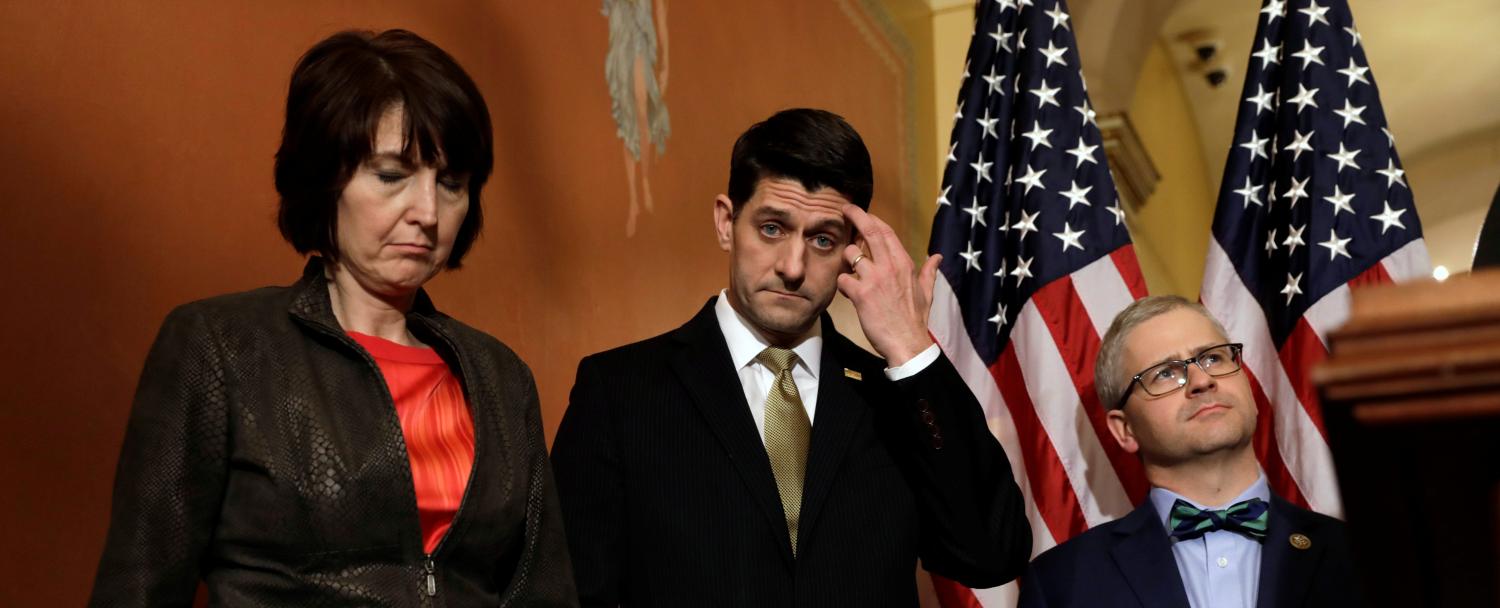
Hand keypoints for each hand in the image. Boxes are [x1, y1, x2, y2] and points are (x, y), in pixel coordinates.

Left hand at [836, 203, 940, 365]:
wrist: (908, 343)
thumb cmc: (915, 319)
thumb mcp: (926, 292)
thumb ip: (929, 271)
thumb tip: (937, 257)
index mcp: (904, 264)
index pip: (886, 231)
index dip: (872, 219)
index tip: (863, 214)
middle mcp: (890, 267)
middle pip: (870, 231)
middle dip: (855, 216)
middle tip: (844, 210)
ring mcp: (875, 279)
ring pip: (851, 254)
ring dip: (846, 260)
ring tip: (850, 272)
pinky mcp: (861, 294)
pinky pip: (843, 279)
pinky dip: (842, 284)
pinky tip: (849, 293)